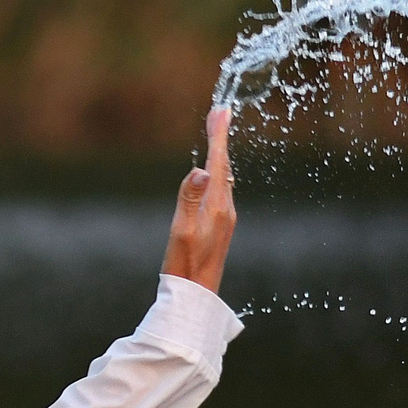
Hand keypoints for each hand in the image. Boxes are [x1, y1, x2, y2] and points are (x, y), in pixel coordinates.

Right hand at [161, 107, 236, 293]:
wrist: (196, 297)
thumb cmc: (184, 265)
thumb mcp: (181, 230)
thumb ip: (189, 198)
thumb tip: (201, 169)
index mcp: (217, 206)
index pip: (218, 162)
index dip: (218, 135)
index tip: (221, 111)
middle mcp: (225, 209)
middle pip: (224, 166)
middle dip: (221, 139)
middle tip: (219, 114)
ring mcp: (225, 218)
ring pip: (224, 177)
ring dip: (220, 154)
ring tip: (217, 136)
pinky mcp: (220, 226)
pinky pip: (222, 189)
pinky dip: (218, 172)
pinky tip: (214, 174)